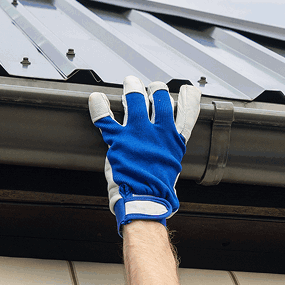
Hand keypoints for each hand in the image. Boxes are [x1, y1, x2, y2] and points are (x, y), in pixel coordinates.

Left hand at [89, 77, 201, 230]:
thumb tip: (170, 142)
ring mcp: (137, 134)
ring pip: (135, 100)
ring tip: (131, 83)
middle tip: (152, 88)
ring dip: (132, 88)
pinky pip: (106, 118)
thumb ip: (170, 148)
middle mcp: (158, 133)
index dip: (188, 98)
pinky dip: (99, 106)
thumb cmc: (158, 189)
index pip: (186, 112)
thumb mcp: (173, 165)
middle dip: (156, 89)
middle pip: (160, 98)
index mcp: (174, 141)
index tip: (187, 90)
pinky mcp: (118, 140)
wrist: (145, 201)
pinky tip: (96, 98)